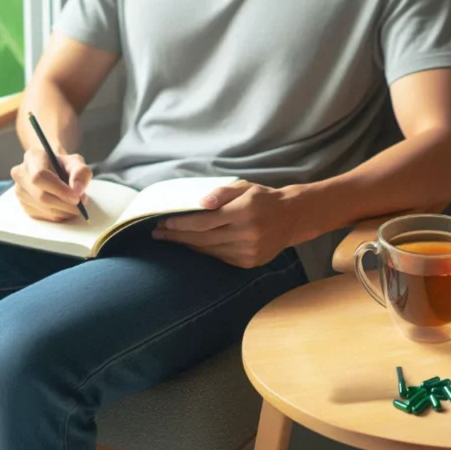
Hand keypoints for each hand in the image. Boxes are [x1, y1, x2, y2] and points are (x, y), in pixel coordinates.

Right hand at [10, 149, 91, 221]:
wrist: (53, 169)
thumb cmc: (64, 165)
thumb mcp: (76, 162)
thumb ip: (80, 172)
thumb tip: (77, 191)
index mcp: (32, 158)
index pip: (40, 176)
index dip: (59, 189)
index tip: (76, 197)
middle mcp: (21, 174)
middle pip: (41, 195)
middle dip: (64, 203)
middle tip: (80, 205)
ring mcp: (19, 191)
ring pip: (42, 208)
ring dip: (63, 211)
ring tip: (75, 206)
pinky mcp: (23, 205)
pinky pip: (42, 216)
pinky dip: (58, 215)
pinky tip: (65, 209)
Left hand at [153, 180, 303, 268]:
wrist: (293, 217)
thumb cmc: (263, 198)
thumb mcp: (244, 187)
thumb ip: (222, 193)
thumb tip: (200, 203)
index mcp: (243, 212)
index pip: (204, 221)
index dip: (181, 223)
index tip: (163, 223)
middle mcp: (246, 234)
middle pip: (202, 238)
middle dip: (177, 236)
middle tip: (158, 234)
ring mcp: (248, 251)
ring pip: (209, 250)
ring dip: (188, 245)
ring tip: (171, 239)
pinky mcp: (249, 262)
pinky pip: (220, 257)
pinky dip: (205, 251)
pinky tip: (193, 245)